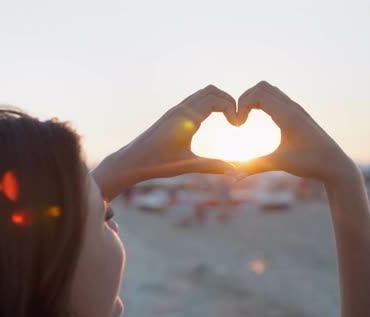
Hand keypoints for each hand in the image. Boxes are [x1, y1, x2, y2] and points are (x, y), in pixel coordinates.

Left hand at [93, 85, 238, 199]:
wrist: (132, 160)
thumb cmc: (156, 163)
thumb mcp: (186, 165)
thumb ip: (211, 166)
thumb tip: (234, 172)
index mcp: (185, 119)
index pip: (214, 99)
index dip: (231, 107)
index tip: (237, 125)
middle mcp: (180, 110)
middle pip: (211, 91)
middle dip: (229, 101)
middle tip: (236, 120)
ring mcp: (176, 110)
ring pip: (202, 93)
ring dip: (219, 101)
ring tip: (229, 119)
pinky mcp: (173, 114)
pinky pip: (195, 100)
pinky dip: (209, 104)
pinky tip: (213, 120)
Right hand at [237, 81, 358, 184]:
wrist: (335, 164)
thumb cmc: (310, 164)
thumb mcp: (280, 163)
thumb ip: (254, 167)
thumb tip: (232, 178)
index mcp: (288, 115)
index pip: (258, 94)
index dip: (242, 105)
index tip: (238, 125)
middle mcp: (292, 107)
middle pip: (262, 86)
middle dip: (245, 99)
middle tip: (239, 119)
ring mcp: (296, 109)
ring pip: (269, 90)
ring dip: (253, 99)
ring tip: (245, 118)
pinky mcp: (297, 114)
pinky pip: (276, 98)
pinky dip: (262, 103)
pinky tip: (258, 119)